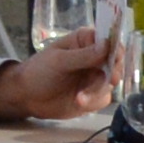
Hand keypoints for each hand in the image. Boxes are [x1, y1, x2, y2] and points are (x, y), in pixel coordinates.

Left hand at [0, 25, 116, 120]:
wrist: (27, 96)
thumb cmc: (39, 71)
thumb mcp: (58, 60)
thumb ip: (83, 55)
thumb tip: (107, 45)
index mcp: (86, 41)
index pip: (109, 40)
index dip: (116, 48)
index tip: (115, 57)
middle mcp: (95, 57)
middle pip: (116, 62)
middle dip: (113, 72)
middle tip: (110, 79)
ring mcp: (95, 77)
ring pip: (110, 82)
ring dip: (97, 90)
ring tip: (79, 98)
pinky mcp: (94, 95)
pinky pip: (103, 98)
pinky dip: (93, 101)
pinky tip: (78, 102)